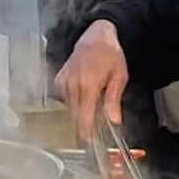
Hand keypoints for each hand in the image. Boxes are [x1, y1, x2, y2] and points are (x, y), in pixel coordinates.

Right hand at [56, 20, 129, 139]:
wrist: (95, 36)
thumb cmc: (110, 55)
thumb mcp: (119, 76)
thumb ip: (114, 99)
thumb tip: (114, 121)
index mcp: (89, 83)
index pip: (84, 114)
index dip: (85, 130)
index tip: (88, 141)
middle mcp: (73, 83)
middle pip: (74, 114)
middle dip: (83, 124)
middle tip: (94, 131)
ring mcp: (63, 81)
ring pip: (68, 108)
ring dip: (78, 113)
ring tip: (90, 110)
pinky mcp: (59, 80)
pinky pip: (63, 99)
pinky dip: (72, 103)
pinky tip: (82, 98)